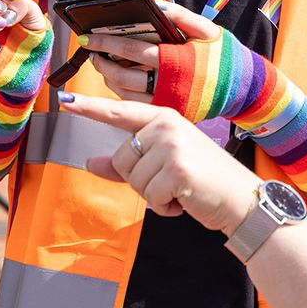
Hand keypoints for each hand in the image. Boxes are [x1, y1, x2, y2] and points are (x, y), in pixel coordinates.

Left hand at [59, 93, 257, 233]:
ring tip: (181, 190)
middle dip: (141, 181)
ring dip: (154, 196)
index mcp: (163, 118)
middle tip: (172, 182)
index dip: (90, 107)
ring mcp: (172, 145)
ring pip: (134, 181)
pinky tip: (185, 200)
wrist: (241, 199)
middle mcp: (166, 126)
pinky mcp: (177, 169)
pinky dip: (165, 207)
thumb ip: (125, 164)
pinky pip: (149, 196)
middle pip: (121, 160)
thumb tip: (88, 163)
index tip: (64, 100)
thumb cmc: (202, 181)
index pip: (120, 113)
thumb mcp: (164, 166)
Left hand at [86, 1, 220, 102]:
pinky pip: (135, 106)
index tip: (88, 37)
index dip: (105, 43)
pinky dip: (121, 92)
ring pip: (124, 93)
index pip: (130, 50)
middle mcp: (168, 84)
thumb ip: (181, 15)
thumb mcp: (207, 30)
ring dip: (108, 78)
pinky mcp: (166, 115)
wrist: (244, 90)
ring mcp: (166, 103)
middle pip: (122, 75)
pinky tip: (118, 80)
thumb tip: (155, 4)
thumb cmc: (223, 57)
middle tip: (91, 51)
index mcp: (175, 60)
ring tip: (102, 63)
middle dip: (101, 62)